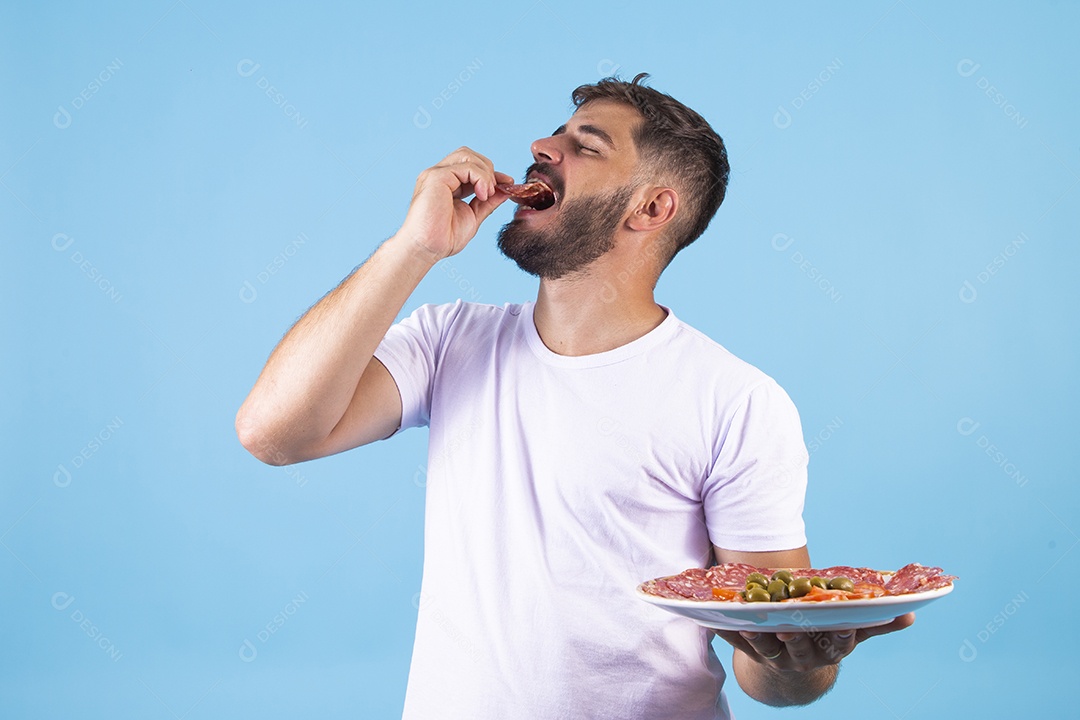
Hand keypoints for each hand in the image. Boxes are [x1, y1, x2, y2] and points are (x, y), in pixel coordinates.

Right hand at [398, 146, 515, 259]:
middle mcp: (439, 175)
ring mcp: (436, 174)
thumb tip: (506, 189)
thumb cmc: (444, 238)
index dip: (490, 173)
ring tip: (487, 194)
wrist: (427, 249)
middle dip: (487, 169)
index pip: (470, 166)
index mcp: (446, 183)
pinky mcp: (436, 177)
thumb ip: (488, 201)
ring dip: (484, 173)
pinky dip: (480, 178)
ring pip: (467, 156)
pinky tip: (482, 194)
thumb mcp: (473, 216)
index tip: (507, 183)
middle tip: (494, 191)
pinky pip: (466, 167)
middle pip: (468, 155)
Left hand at [715, 612, 914, 671]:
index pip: (836, 643)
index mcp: (826, 649)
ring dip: (756, 636)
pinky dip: (725, 632)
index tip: (840, 626)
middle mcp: (801, 656)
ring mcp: (774, 655)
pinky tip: (713, 621)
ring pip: (765, 647)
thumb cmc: (823, 636)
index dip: (837, 636)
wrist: (792, 664)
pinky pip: (735, 642)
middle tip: (788, 627)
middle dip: (794, 638)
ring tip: (749, 624)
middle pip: (798, 647)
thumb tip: (911, 613)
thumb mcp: (849, 632)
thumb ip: (875, 622)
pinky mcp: (750, 650)